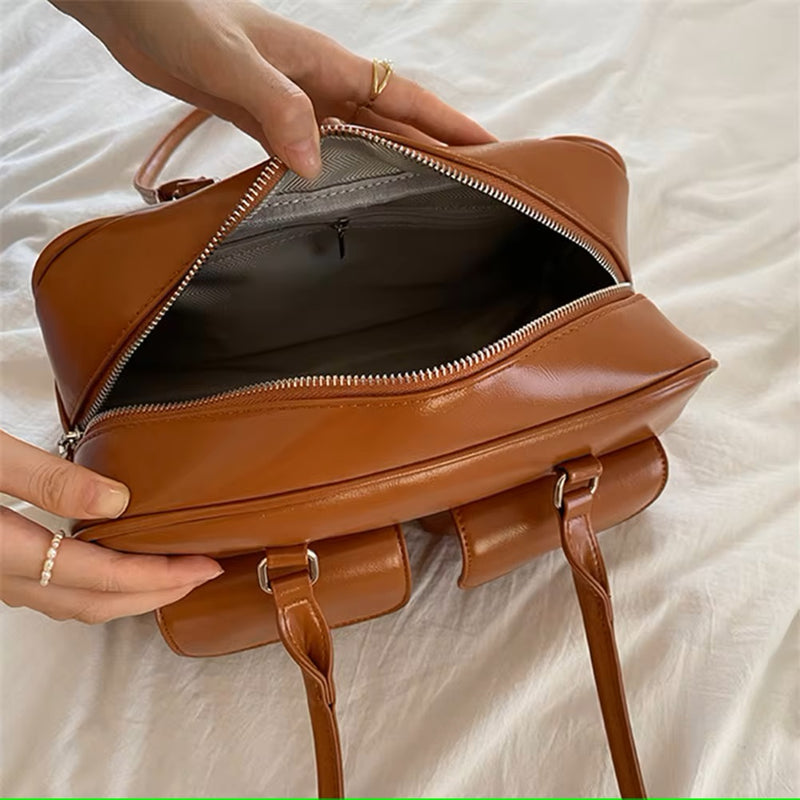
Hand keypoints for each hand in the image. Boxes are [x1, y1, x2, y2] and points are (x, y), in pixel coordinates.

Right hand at [0, 431, 221, 623]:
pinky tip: (114, 564)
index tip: (204, 565)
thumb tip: (115, 500)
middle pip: (91, 603)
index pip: (99, 575)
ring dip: (126, 595)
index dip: (159, 575)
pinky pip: (54, 589)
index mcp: (2, 550)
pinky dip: (96, 585)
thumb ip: (47, 480)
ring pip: (71, 603)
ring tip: (170, 574)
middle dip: (154, 594)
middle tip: (201, 575)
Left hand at [50, 0, 495, 178]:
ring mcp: (297, 102)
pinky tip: (345, 194)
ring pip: (360, 137)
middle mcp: (319, 85)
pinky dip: (340, 170)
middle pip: (392, 121)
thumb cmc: (180, 19)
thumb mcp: (229, 60)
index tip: (489, 149)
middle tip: (470, 188)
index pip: (401, 96)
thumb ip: (274, 106)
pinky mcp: (269, 117)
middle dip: (433, 149)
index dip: (446, 124)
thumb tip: (315, 166)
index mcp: (323, 65)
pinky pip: (319, 148)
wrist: (133, 11)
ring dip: (391, 163)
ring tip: (423, 200)